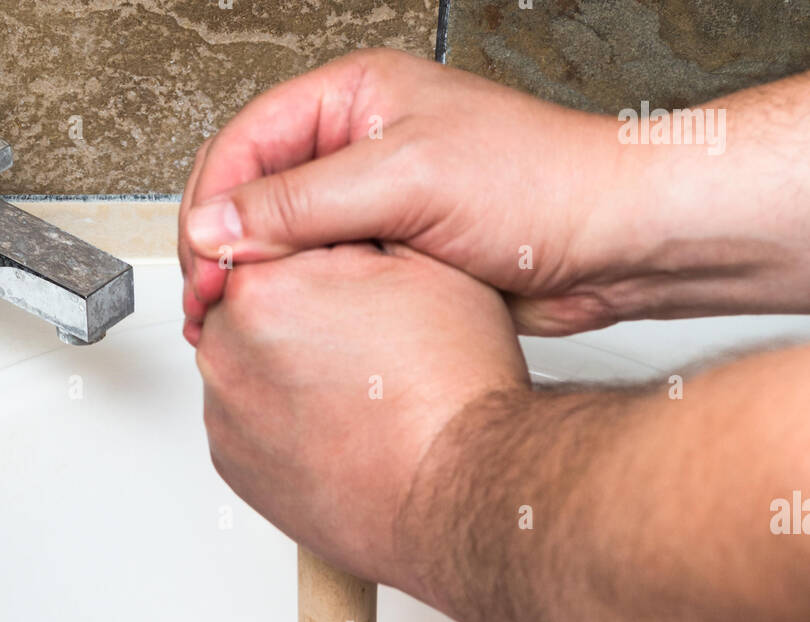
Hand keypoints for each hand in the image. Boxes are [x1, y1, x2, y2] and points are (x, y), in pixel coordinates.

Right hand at [180, 47, 627, 341]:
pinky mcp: (396, 257)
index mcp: (353, 98)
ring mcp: (377, 205)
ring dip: (259, 283)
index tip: (200, 265)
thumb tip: (217, 226)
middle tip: (210, 307)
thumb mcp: (406, 180)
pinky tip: (290, 331)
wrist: (611, 243)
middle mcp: (359, 147)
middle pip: (257, 195)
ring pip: (290, 243)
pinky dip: (303, 304)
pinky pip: (329, 278)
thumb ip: (303, 203)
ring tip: (234, 326)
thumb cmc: (537, 184)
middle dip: (225, 249)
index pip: (247, 144)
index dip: (212, 205)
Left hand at [195, 241, 526, 590]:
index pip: (270, 239)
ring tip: (356, 384)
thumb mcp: (422, 258)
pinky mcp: (234, 465)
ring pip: (248, 362)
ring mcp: (226, 415)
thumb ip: (352, 217)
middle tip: (365, 336)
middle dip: (299, 307)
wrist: (460, 494)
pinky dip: (282, 416)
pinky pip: (249, 421)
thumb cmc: (452, 392)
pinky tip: (336, 420)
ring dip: (288, 363)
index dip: (322, 254)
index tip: (354, 278)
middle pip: (251, 301)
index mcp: (261, 287)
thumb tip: (322, 201)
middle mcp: (226, 351)